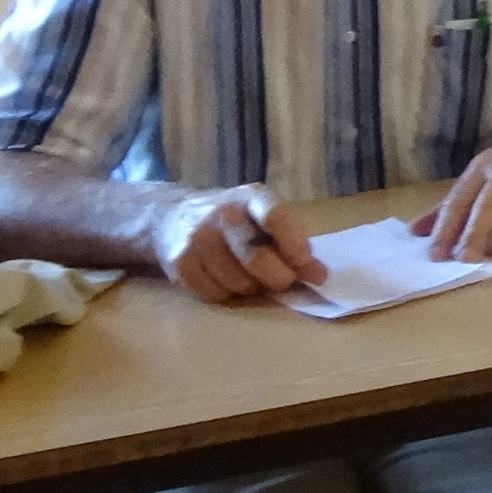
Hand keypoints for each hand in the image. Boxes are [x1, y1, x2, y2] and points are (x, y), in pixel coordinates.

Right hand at [151, 185, 324, 302]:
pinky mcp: (180, 264)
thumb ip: (293, 243)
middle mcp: (222, 215)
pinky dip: (229, 295)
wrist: (172, 217)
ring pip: (239, 283)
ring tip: (252, 277)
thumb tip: (319, 276)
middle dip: (278, 277)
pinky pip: (216, 295)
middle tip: (284, 281)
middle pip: (256, 258)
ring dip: (253, 288)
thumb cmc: (234, 220)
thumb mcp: (264, 218)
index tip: (305, 263)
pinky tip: (227, 280)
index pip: (276, 216)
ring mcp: (197, 240)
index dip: (294, 243)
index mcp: (252, 197)